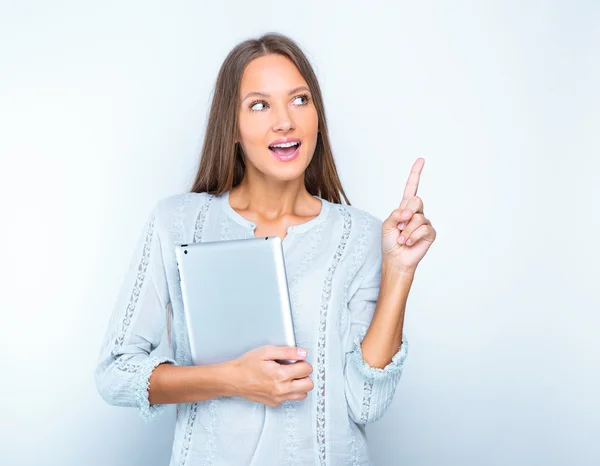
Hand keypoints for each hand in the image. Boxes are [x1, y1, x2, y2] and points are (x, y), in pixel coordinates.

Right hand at [230, 346, 313, 406]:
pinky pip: (289, 399)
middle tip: (296, 369)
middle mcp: (281, 389)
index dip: (304, 362)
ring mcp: (278, 398)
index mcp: (281, 375)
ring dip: (300, 385)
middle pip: (308, 385)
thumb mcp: (267, 351)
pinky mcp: (274, 403)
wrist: (233, 379)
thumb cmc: (247, 365)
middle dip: (305, 375)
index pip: (307, 370)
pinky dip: (289, 391)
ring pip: (302, 395)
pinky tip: (280, 383)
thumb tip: (302, 353)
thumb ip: (287, 352)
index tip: (298, 360)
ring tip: (289, 377)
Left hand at [381, 158, 436, 272]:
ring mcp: (424, 222)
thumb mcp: (387, 225)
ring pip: (418, 218)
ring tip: (402, 239)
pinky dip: (413, 237)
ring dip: (406, 231)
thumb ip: (396, 214)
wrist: (395, 259)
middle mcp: (416, 213)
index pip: (411, 188)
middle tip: (400, 224)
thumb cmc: (390, 242)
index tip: (421, 160)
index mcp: (404, 208)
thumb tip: (408, 212)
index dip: (416, 174)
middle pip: (416, 200)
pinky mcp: (430, 233)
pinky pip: (423, 229)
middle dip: (407, 212)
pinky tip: (409, 243)